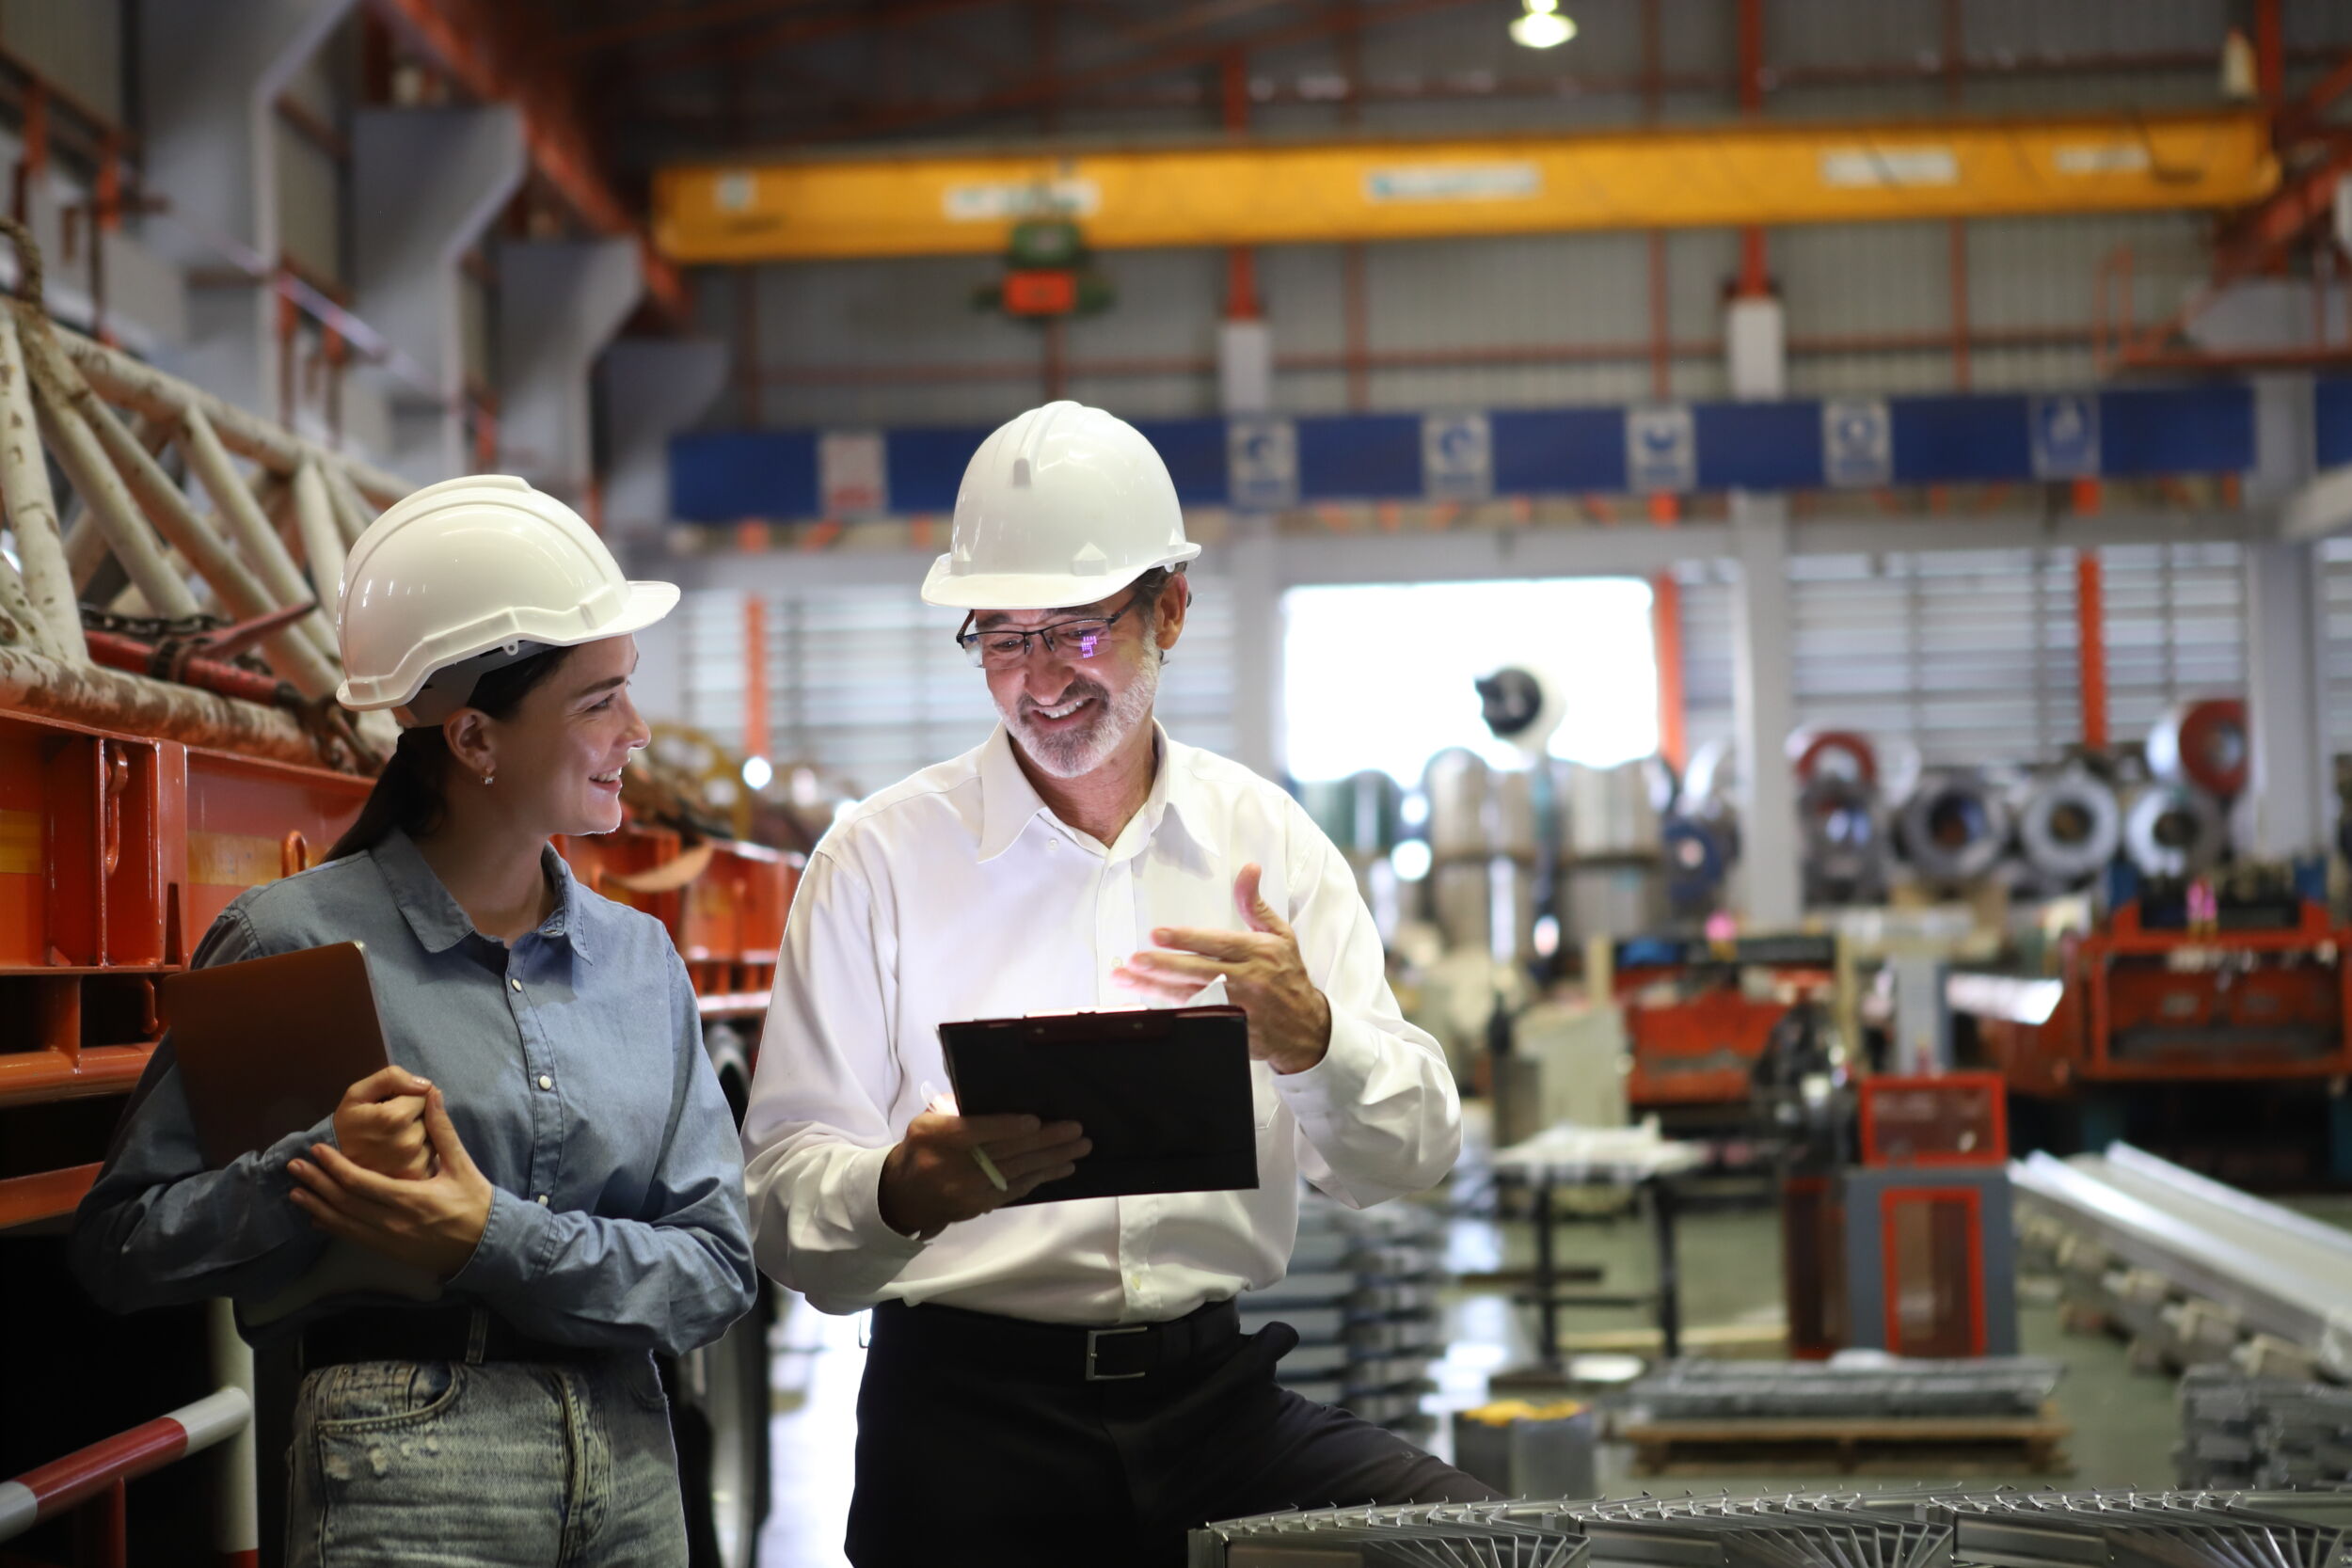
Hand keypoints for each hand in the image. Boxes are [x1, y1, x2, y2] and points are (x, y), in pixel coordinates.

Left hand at [290, 1086, 494, 1278]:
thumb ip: (442, 1131)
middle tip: (294, 1167)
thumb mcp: (462, 1164)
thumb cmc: (475, 1202)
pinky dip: (332, 1226)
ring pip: (343, 1223)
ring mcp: (388, 1240)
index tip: (317, 1150)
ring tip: (295, 1193)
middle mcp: (392, 1222)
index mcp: (410, 1198)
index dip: (335, 1166)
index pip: (360, 1182)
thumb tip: (431, 1095)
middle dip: (316, 1184)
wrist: (486, 1245)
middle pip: (343, 1203)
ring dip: (316, 1207)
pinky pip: (352, 1238)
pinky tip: (317, 1218)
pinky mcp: (388, 1250)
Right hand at [331, 1065, 435, 1179]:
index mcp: (393, 1118)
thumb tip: (426, 1084)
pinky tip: (400, 1157)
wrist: (333, 1169)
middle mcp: (408, 1143)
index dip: (409, 1099)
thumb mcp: (357, 1094)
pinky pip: (433, 1156)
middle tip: (391, 1128)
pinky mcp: (417, 1178)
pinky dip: (421, 1154)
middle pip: (432, 1117)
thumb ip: (391, 1078)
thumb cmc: (347, 1126)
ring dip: (420, 1136)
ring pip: (435, 1137)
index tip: (391, 1108)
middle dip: (416, 1118)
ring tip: (394, 1143)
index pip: (425, 1096)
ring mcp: (414, 1164)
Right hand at [876, 1112, 1089, 1239]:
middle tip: (1076, 1131)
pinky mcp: (979, 1206)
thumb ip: (957, 1109)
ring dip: (1052, 1160)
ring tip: (1080, 1148)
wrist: (902, 1194)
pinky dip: (1041, 1177)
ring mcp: (966, 1191)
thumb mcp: (927, 1122)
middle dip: (1044, 1142)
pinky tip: (1063, 1167)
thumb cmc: (922, 1147)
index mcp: (935, 1136)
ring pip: (1016, 1172)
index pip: (974, 1132)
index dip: (1006, 1128)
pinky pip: (1016, 1190)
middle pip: (1004, 1152)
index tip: (1035, 1121)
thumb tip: (996, 1095)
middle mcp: (950, 1166)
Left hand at [1112, 862, 1332, 1074]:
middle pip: (1199, 971)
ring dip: (1155, 989)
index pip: (1216, 943)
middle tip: (1134, 960)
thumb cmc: (1289, 975)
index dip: (1186, 939)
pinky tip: (1145, 1005)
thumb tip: (1248, 868)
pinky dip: (1170, 1013)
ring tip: (1125, 980)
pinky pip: (1196, 1020)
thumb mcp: (1279, 935)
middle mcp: (1248, 979)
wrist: (1307, 1027)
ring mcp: (1239, 1007)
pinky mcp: (1232, 1029)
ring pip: (1191, 996)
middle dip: (1163, 966)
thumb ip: (1255, 904)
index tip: (1158, 934)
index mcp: (1257, 952)